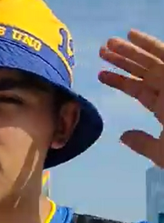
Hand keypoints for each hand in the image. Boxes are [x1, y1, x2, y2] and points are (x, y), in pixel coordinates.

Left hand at [98, 29, 163, 166]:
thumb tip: (123, 136)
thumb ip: (143, 144)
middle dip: (123, 61)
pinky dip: (149, 45)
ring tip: (108, 43)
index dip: (119, 81)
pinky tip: (132, 36)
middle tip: (101, 50)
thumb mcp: (161, 152)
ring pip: (150, 61)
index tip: (100, 74)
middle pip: (143, 72)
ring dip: (130, 51)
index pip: (139, 90)